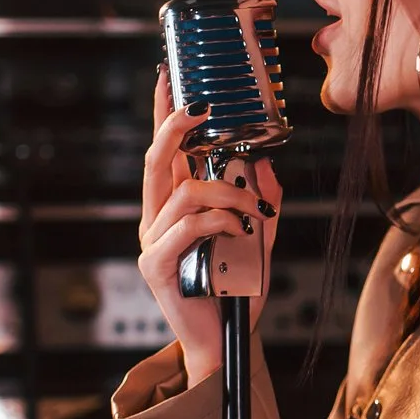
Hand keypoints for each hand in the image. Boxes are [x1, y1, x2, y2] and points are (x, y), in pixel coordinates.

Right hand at [136, 63, 282, 384]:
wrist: (228, 345)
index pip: (165, 151)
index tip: (168, 73)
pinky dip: (218, 220)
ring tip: (252, 209)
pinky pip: (186, 228)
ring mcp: (154, 242)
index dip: (163, 111)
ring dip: (225, 191)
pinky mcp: (157, 266)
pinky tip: (238, 230)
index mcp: (176, 207)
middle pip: (156, 159)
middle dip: (176, 124)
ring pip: (182, 192)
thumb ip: (262, 202)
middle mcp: (158, 219)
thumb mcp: (260, 240)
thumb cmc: (237, 294)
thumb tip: (265, 163)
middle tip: (203, 103)